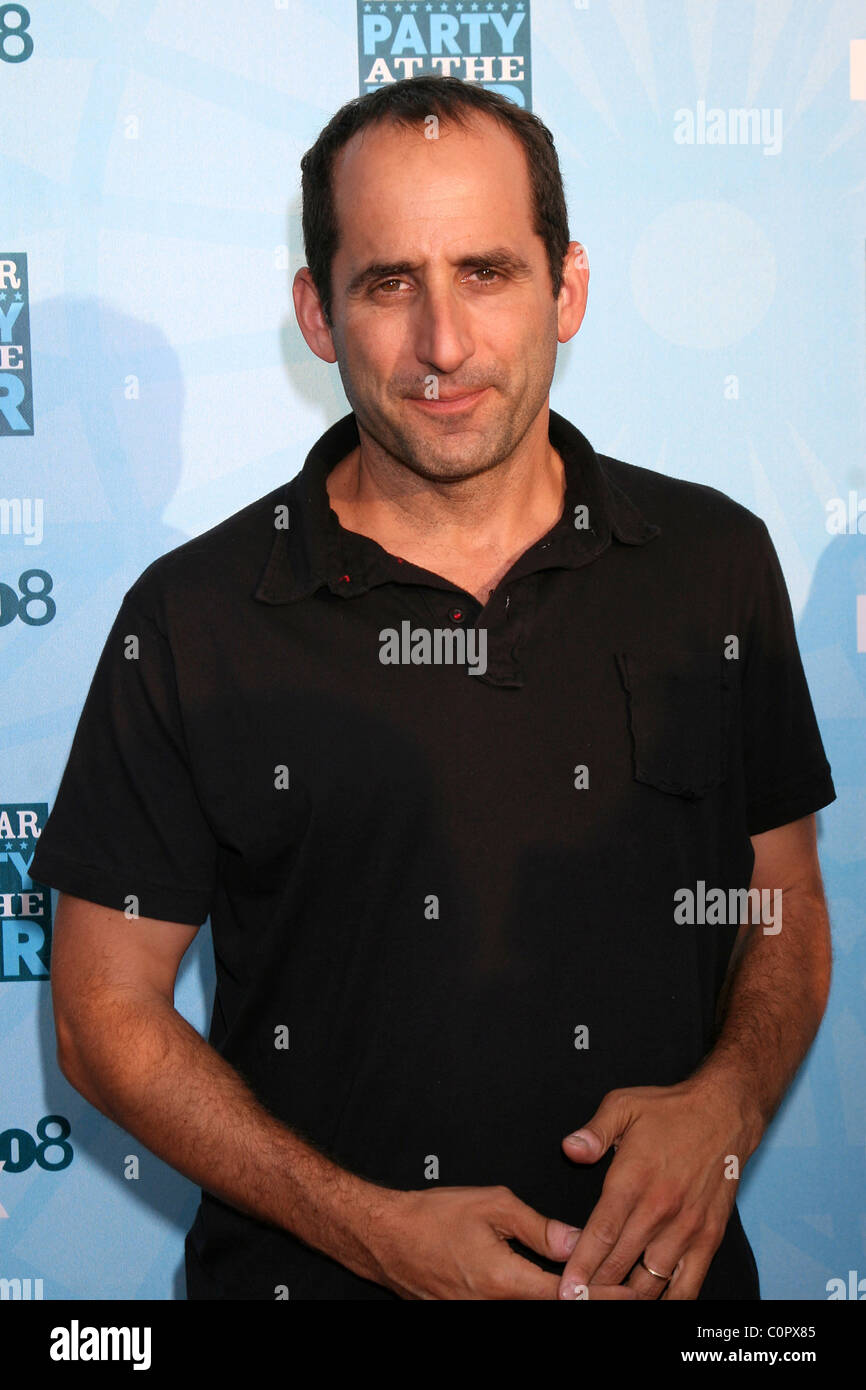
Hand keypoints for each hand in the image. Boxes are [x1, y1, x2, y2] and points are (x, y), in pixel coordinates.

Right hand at [363, 1184, 638, 1299]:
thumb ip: (538, 1226)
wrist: (386, 1238)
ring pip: (533, 1317)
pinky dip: (537, 1305)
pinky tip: (554, 1296)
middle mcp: (495, 1308)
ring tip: (597, 1295)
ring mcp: (480, 1317)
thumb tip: (576, 1241)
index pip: (568, 1296)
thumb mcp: (492, 1204)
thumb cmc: (432, 1217)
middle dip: (591, 1304)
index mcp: (505, 1281)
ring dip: (565, 1305)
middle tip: (627, 1296)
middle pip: (554, 1313)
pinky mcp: (470, 1316)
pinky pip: (511, 1314)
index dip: (603, 1297)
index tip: (630, 1295)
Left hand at [557, 1075, 762, 1299]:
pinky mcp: (709, 1238)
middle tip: (577, 1302)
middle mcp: (659, 1209)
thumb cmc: (669, 1110)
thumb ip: (594, 1132)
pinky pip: (688, 1285)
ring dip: (627, 1298)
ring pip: (651, 1282)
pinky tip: (651, 1304)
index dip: (580, 1267)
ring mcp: (686, 1228)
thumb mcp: (624, 1105)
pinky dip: (670, 1302)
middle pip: (620, 1265)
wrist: (725, 1113)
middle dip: (596, 1288)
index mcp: (632, 1180)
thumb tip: (570, 1149)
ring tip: (607, 1304)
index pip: (600, 1235)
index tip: (565, 1289)